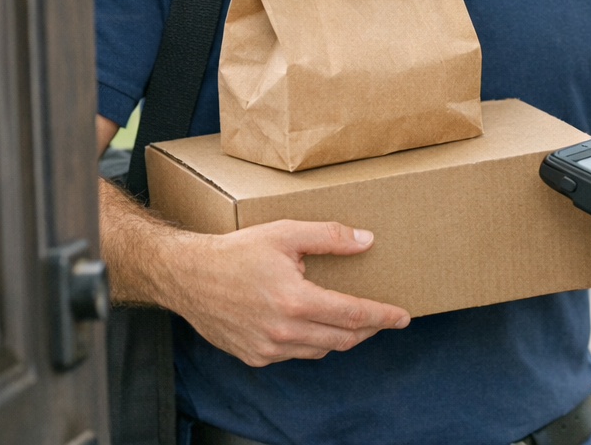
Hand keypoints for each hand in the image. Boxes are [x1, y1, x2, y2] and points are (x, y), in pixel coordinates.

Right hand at [162, 220, 410, 366]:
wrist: (188, 277)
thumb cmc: (237, 252)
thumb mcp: (286, 234)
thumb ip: (329, 236)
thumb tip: (366, 241)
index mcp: (296, 301)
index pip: (353, 315)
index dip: (382, 316)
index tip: (403, 317)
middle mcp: (284, 331)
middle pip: (342, 338)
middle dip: (368, 329)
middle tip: (383, 318)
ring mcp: (268, 349)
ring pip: (320, 350)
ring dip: (341, 337)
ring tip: (352, 321)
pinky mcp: (255, 357)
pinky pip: (295, 354)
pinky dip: (311, 342)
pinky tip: (313, 326)